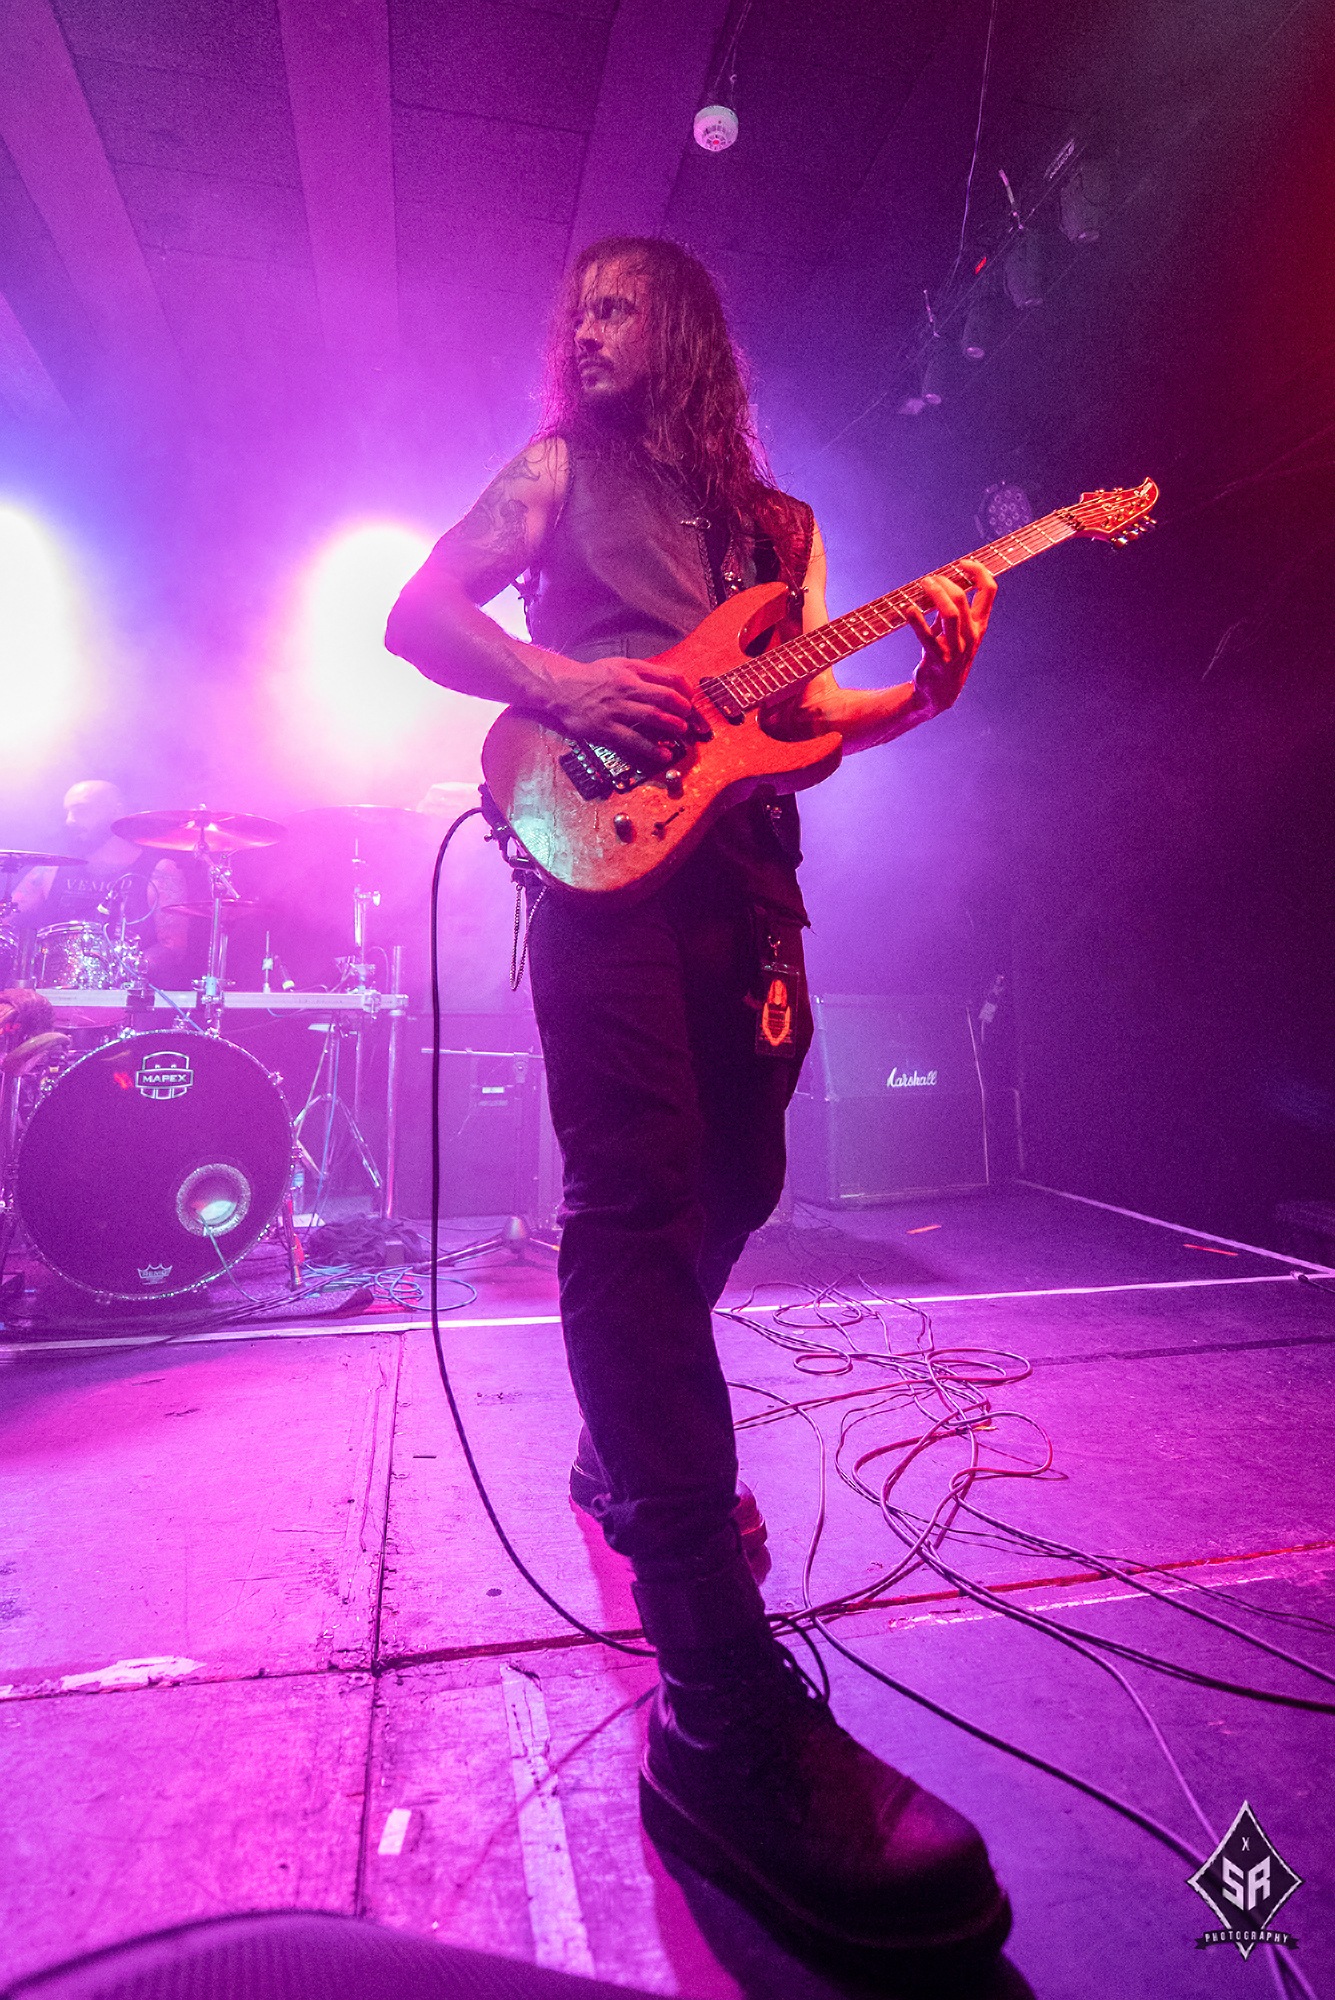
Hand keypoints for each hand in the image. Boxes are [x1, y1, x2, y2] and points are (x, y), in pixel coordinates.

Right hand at [544, 657, 704, 766]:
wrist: (561, 688)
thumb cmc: (592, 677)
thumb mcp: (619, 665)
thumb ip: (644, 672)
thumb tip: (671, 683)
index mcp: (632, 671)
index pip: (669, 677)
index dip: (686, 690)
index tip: (691, 700)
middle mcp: (626, 688)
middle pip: (666, 697)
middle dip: (684, 709)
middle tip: (689, 718)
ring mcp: (617, 709)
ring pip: (653, 716)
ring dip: (672, 725)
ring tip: (681, 731)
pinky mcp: (606, 728)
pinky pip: (634, 740)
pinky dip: (652, 749)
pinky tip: (663, 754)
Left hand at [904, 562, 995, 715]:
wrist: (941, 694)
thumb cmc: (948, 656)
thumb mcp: (958, 632)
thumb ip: (953, 609)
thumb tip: (942, 583)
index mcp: (980, 625)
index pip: (989, 591)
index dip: (978, 572)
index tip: (962, 563)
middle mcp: (971, 635)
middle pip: (962, 598)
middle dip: (944, 582)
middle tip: (928, 580)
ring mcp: (956, 648)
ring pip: (950, 614)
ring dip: (935, 595)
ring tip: (922, 585)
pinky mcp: (938, 659)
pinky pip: (927, 636)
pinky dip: (917, 620)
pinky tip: (907, 609)